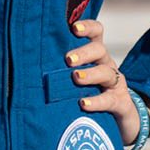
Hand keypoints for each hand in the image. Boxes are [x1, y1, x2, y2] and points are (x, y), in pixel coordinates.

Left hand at [67, 19, 139, 145]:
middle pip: (99, 50)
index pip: (96, 32)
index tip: (73, 28)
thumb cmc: (88, 94)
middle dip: (84, 53)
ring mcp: (116, 84)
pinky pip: (110, 100)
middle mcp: (106, 65)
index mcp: (95, 55)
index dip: (87, 27)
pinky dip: (97, 101)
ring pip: (107, 72)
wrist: (116, 122)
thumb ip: (60, 70)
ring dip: (91, 74)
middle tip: (68, 59)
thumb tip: (29, 64)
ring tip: (76, 78)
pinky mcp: (121, 103)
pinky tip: (84, 104)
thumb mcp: (76, 79)